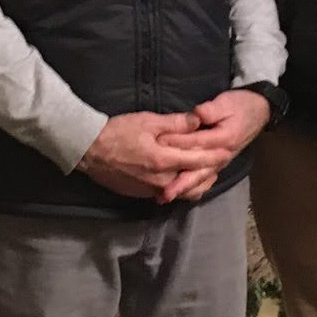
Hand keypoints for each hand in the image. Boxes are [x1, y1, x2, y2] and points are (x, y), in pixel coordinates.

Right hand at [78, 110, 228, 199]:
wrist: (88, 150)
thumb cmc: (118, 131)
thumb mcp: (147, 121)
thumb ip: (175, 123)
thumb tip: (198, 121)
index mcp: (164, 161)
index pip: (197, 160)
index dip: (214, 156)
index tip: (228, 151)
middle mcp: (161, 181)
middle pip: (192, 179)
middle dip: (208, 171)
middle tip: (220, 162)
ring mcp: (151, 191)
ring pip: (181, 190)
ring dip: (194, 181)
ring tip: (205, 172)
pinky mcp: (141, 195)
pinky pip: (167, 193)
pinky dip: (177, 186)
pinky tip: (180, 177)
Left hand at [156, 88, 272, 202]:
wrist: (257, 113)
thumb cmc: (239, 106)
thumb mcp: (227, 102)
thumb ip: (211, 109)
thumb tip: (198, 114)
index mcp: (224, 139)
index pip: (196, 142)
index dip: (177, 142)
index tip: (159, 145)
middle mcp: (222, 156)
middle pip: (198, 170)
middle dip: (179, 181)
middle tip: (161, 190)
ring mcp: (219, 163)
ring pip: (200, 179)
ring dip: (183, 189)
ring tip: (164, 197)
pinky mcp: (216, 165)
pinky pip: (204, 180)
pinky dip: (191, 188)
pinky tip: (177, 193)